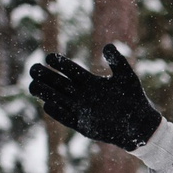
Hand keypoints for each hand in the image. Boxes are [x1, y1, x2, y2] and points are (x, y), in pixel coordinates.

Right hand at [28, 43, 161, 150]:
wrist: (140, 125)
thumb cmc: (135, 99)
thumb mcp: (126, 77)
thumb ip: (117, 61)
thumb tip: (107, 45)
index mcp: (90, 82)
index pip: (70, 70)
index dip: (59, 63)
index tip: (48, 57)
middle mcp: (82, 95)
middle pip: (59, 83)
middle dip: (45, 76)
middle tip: (33, 69)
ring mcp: (81, 111)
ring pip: (58, 99)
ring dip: (45, 93)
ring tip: (32, 85)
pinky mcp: (83, 126)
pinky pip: (66, 119)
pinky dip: (57, 113)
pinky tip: (47, 105)